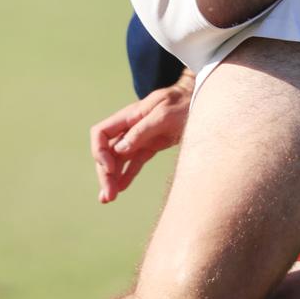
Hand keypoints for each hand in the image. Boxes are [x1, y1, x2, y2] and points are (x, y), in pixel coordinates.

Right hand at [90, 72, 193, 203]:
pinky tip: (120, 189)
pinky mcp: (151, 146)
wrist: (200, 99)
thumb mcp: (164, 114)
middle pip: (108, 151)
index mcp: (130, 116)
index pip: (101, 133)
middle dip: (105, 173)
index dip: (99, 151)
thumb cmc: (183, 102)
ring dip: (112, 179)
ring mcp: (140, 138)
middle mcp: (130, 127)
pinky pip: (134, 163)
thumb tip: (119, 149)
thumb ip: (141, 130)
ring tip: (109, 199)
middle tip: (109, 196)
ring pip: (119, 160)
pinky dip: (126, 176)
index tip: (109, 168)